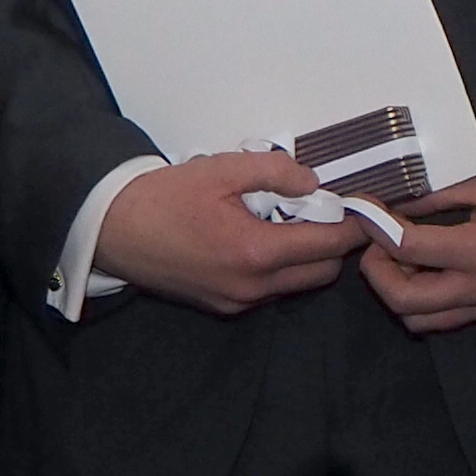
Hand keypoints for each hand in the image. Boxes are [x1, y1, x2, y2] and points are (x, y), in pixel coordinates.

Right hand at [95, 150, 367, 314]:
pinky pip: (270, 290)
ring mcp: (237, 302)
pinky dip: (279, 268)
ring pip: (297, 284)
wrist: (111, 229)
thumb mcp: (222, 169)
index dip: (354, 225)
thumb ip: (276, 172)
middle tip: (326, 210)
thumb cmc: (164, 196)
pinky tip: (263, 238)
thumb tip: (314, 183)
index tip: (364, 206)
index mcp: (255, 253)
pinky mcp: (222, 306)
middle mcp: (252, 287)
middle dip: (334, 243)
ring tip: (291, 221)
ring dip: (306, 257)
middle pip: (323, 272)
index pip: (330, 246)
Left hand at [359, 170, 475, 333]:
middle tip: (377, 244)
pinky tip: (423, 273)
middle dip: (376, 270)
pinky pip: (437, 321)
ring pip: (414, 319)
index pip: (408, 247)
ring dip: (396, 291)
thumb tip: (394, 204)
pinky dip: (417, 302)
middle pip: (402, 299)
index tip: (367, 211)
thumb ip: (438, 195)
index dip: (378, 228)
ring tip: (401, 261)